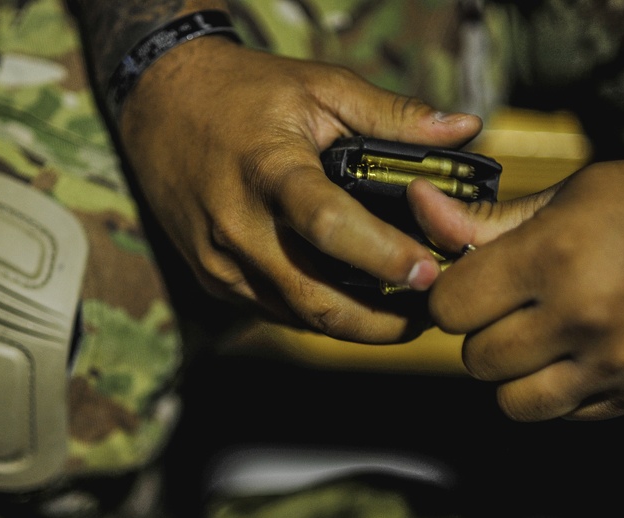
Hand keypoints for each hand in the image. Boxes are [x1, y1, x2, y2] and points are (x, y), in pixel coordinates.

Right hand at [118, 36, 481, 342]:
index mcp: (268, 170)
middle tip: (432, 314)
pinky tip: (355, 302)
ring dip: (355, 325)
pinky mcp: (212, 277)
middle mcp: (237, 225)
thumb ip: (392, 115)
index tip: (430, 271)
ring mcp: (219, 260)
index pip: (326, 225)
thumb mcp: (318, 86)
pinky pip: (274, 309)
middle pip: (315, 297)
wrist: (159, 105)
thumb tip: (463, 131)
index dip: (381, 256)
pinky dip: (318, 313)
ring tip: (406, 314)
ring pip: (297, 315)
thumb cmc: (243, 91)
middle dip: (380, 322)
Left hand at [408, 130, 623, 420]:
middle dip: (481, 332)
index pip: (449, 307)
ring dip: (513, 373)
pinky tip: (580, 352)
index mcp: (556, 255)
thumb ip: (486, 219)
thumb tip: (418, 205)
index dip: (452, 294)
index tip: (472, 283)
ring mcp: (617, 365)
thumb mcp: (568, 195)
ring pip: (511, 401)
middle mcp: (584, 316)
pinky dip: (558, 391)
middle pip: (475, 358)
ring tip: (540, 335)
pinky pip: (564, 415)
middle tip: (513, 305)